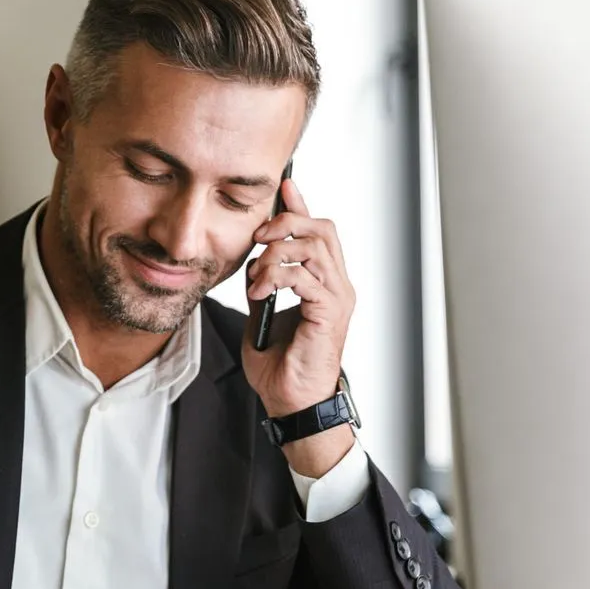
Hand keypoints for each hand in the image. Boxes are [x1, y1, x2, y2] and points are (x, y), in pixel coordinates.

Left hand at [242, 178, 356, 477]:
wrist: (290, 402)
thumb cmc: (281, 368)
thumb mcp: (261, 315)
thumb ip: (263, 285)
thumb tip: (253, 261)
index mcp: (324, 284)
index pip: (318, 232)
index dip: (301, 205)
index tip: (283, 186)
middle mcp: (337, 286)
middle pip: (322, 228)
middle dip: (287, 222)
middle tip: (258, 235)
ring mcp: (337, 298)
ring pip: (315, 246)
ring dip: (277, 252)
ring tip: (256, 273)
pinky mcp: (329, 313)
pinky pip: (305, 276)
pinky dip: (277, 275)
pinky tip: (260, 290)